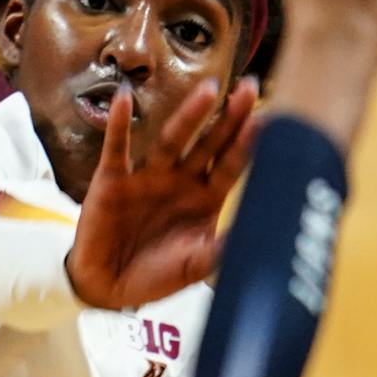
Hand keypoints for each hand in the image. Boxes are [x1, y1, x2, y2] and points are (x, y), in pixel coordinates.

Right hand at [65, 76, 262, 309]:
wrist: (108, 287)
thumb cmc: (155, 275)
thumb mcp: (193, 267)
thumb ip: (218, 253)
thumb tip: (251, 241)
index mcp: (205, 197)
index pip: (232, 164)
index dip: (248, 144)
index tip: (268, 120)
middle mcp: (180, 180)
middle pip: (209, 143)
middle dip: (229, 117)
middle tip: (248, 88)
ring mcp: (148, 176)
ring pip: (172, 139)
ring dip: (189, 115)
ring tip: (208, 91)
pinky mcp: (113, 179)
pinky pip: (117, 147)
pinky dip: (120, 123)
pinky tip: (126, 98)